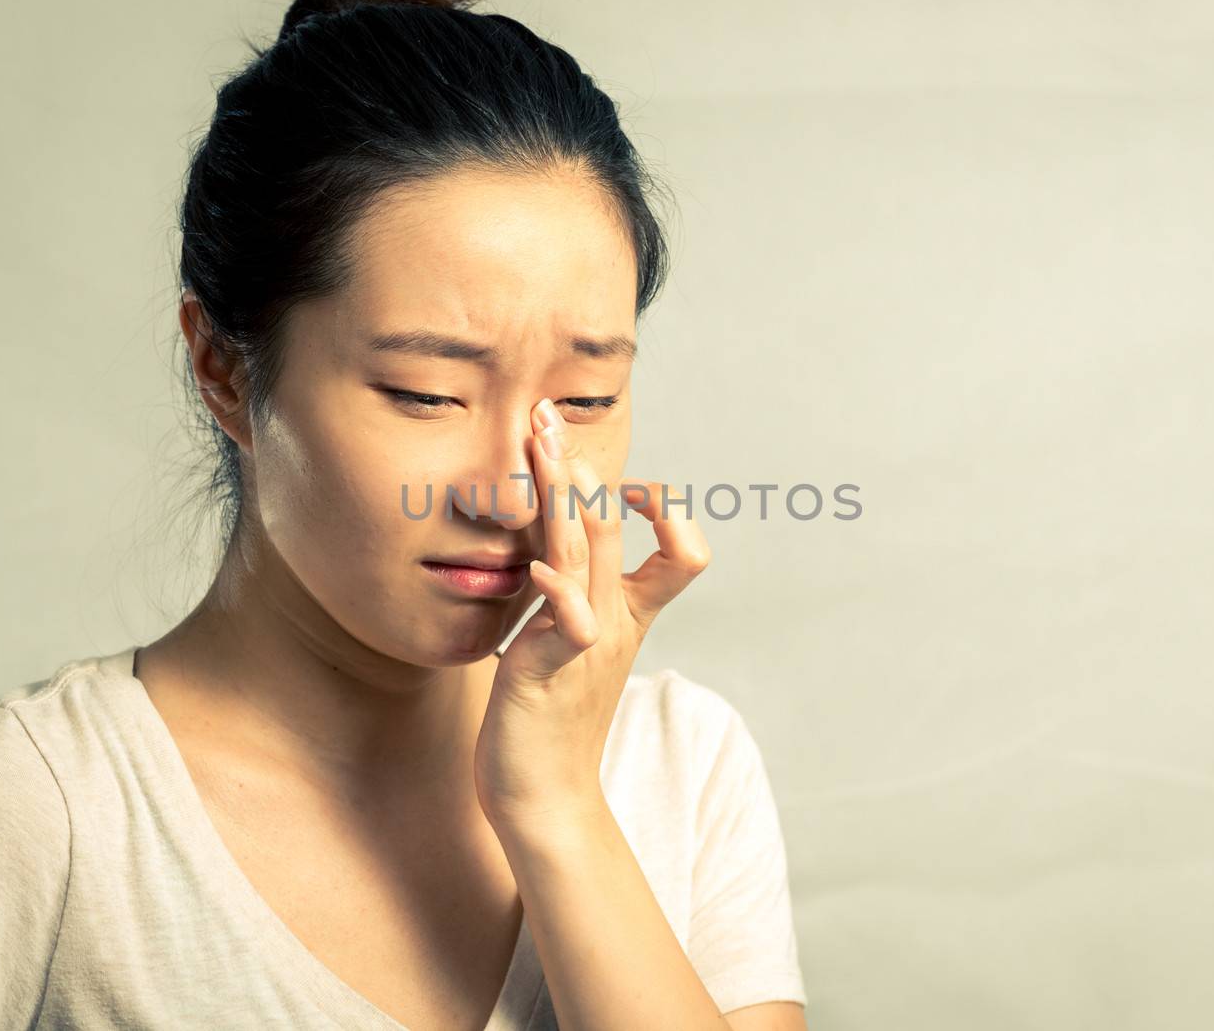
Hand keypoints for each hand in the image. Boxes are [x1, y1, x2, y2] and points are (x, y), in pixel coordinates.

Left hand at [473, 397, 710, 834]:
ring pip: (588, 554)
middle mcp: (613, 621)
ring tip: (542, 447)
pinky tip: (537, 569)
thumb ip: (573, 600)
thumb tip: (556, 557)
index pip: (675, 551)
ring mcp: (588, 644)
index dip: (661, 508)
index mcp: (623, 615)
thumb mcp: (568, 647)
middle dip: (578, 466)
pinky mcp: (554, 671)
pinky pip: (569, 623)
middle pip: (614, 528)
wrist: (544, 799)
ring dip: (564, 496)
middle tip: (548, 414)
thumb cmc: (548, 722)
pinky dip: (558, 591)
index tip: (619, 478)